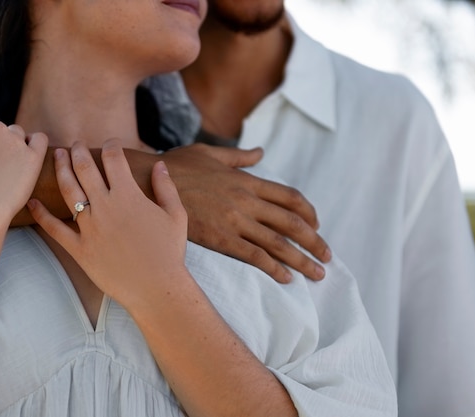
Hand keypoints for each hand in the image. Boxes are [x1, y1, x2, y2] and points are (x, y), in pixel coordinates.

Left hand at [28, 139, 188, 306]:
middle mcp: (106, 207)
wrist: (157, 288)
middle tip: (75, 144)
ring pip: (68, 190)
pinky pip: (55, 229)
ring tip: (57, 157)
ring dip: (61, 169)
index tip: (110, 143)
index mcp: (129, 195)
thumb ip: (166, 187)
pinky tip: (33, 202)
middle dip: (78, 151)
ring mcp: (90, 228)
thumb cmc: (170, 252)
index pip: (114, 159)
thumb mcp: (176, 215)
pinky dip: (42, 214)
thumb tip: (159, 164)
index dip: (111, 146)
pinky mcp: (79, 249)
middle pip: (85, 169)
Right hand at [160, 143, 330, 282]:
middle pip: (292, 223)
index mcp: (247, 181)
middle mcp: (247, 201)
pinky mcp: (220, 239)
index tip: (317, 225)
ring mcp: (234, 221)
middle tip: (327, 258)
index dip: (309, 213)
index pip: (290, 198)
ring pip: (278, 243)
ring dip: (302, 260)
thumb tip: (260, 152)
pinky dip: (273, 268)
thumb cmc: (176, 167)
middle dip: (315, 242)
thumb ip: (239, 157)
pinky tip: (285, 278)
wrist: (147, 184)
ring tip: (317, 274)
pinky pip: (254, 256)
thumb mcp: (210, 153)